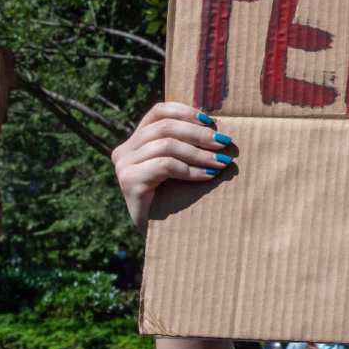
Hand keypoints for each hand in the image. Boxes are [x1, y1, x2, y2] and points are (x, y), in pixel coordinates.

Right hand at [112, 103, 233, 233]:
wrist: (160, 237)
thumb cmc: (177, 200)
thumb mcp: (182, 166)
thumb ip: (188, 145)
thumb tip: (218, 126)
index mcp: (136, 141)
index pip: (159, 111)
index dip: (186, 112)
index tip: (212, 122)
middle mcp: (125, 150)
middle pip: (165, 127)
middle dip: (199, 134)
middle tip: (224, 143)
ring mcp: (124, 165)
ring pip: (166, 145)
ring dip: (199, 153)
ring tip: (221, 162)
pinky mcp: (128, 181)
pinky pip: (165, 165)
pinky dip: (191, 169)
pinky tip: (208, 176)